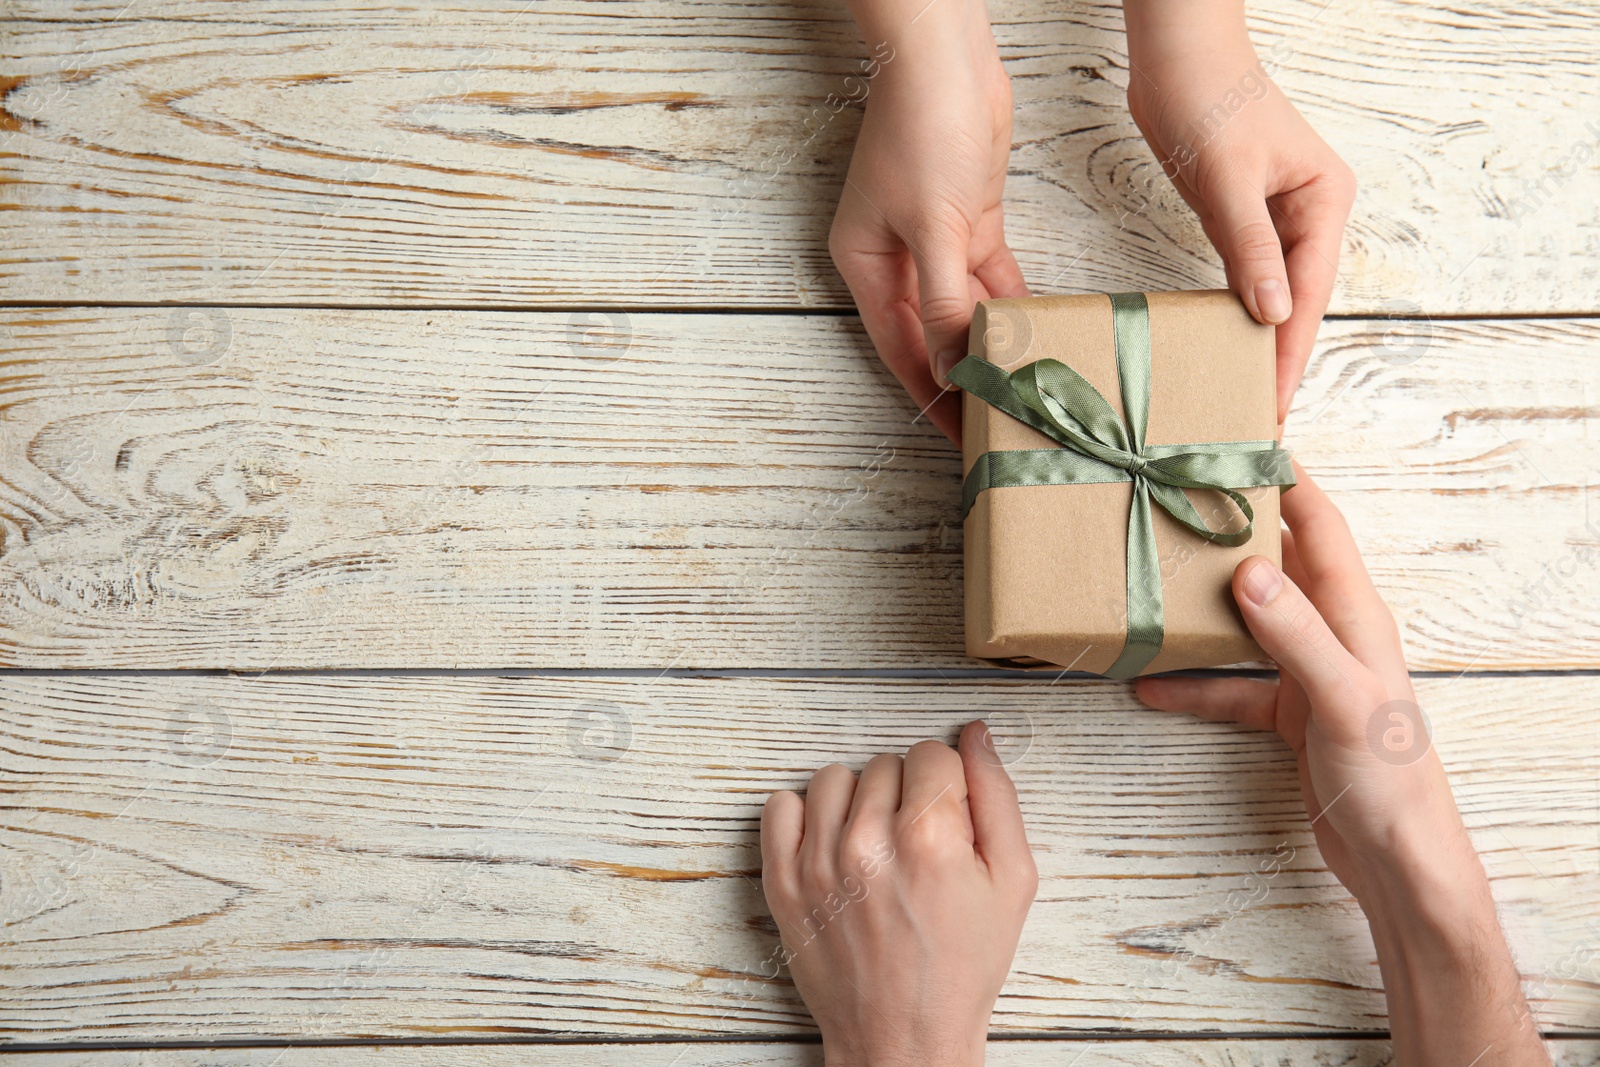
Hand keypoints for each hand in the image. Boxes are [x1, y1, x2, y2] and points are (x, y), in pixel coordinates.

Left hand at [760, 721, 1037, 1066]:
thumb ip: (998, 797)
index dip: (947, 783)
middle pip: (886, 763)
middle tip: (916, 845)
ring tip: (875, 845)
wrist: (903, 1036)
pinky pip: (780, 805)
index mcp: (930, 838)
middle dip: (906, 794)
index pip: (933, 752)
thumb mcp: (1012, 882)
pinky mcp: (782, 881)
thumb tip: (978, 735)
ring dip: (858, 801)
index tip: (947, 818)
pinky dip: (805, 817)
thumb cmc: (960, 966)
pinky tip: (832, 846)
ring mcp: (818, 862)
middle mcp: (868, 843)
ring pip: (835, 778)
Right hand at [830, 0, 1027, 444]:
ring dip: (990, 344)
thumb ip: (942, 301)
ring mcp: (933, 240)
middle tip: (1000, 421)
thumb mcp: (934, 226)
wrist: (947, 56)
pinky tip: (1035, 334)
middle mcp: (894, 259)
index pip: (899, 349)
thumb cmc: (922, 130)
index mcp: (865, 264)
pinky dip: (1009, 304)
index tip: (960, 438)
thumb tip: (948, 364)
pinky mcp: (970, 219)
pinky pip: (988, 279)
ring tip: (1022, 388)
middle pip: (929, 336)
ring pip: (962, 310)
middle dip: (962, 377)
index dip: (929, 395)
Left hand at [1124, 2, 1354, 422]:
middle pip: (1297, 300)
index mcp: (1324, 200)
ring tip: (1242, 393)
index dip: (1290, 353)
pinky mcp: (1242, 215)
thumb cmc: (1207, 98)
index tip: (1273, 402)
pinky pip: (1247, 274)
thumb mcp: (1228, 179)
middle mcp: (1310, 211)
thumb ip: (1250, 247)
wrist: (1176, 53)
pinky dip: (1238, 310)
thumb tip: (1272, 313)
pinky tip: (1226, 344)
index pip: (1309, 293)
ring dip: (1258, 340)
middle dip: (1278, 357)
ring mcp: (1277, 215)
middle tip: (1258, 416)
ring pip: (1273, 292)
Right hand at [1135, 466, 1548, 1065]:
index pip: (1319, 525)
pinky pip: (1231, 684)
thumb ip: (1295, 634)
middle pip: (1275, 565)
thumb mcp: (1341, 697)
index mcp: (1355, 615)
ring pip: (1245, 623)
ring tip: (1147, 585)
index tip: (1237, 439)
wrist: (1397, 859)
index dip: (1284, 478)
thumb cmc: (1389, 778)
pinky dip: (1192, 682)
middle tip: (1171, 502)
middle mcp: (1332, 633)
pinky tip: (1147, 683)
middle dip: (1227, 533)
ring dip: (1200, 608)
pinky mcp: (1288, 713)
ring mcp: (1309, 673)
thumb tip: (1247, 569)